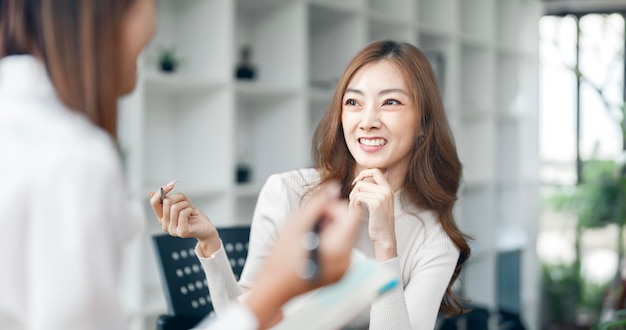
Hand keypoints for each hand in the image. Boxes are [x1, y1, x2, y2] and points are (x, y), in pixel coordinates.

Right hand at [148, 181, 219, 255]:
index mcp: (162, 218)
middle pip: (166, 202)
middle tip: (188, 200)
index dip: (161, 191)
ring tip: (191, 208)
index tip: (171, 184)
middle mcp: (164, 225)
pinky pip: (183, 213)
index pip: (154, 202)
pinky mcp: (182, 232)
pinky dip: (190, 209)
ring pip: (175, 207)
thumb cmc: (193, 216)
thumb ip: (167, 201)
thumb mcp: (179, 206)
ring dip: (186, 203)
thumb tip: (150, 193)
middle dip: (180, 197)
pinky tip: (193, 213)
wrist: (206, 229)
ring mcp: (172, 230)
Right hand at [245, 181, 360, 327]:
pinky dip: (328, 244)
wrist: (273, 287)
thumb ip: (318, 204)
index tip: (316, 215)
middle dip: (331, 220)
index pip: (351, 215)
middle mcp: (346, 261)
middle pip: (349, 226)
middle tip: (309, 227)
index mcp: (338, 249)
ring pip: (344, 236)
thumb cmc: (281, 259)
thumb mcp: (297, 225)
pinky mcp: (339, 274)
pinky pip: (341, 250)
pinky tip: (311, 248)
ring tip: (308, 238)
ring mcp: (344, 270)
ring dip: (329, 231)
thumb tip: (334, 188)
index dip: (334, 208)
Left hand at [349, 168, 396, 259]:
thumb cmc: (379, 222)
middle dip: (354, 191)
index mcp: (388, 189)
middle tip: (353, 201)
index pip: (376, 171)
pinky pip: (358, 197)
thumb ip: (373, 192)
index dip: (364, 173)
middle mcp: (386, 190)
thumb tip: (359, 181)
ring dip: (352, 199)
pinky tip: (356, 212)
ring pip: (358, 189)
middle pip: (362, 181)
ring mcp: (382, 196)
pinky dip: (353, 205)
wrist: (385, 237)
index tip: (357, 182)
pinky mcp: (376, 203)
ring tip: (354, 208)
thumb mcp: (379, 203)